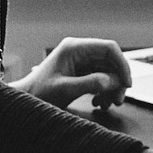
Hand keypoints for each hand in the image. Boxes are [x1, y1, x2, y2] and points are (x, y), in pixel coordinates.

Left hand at [15, 37, 131, 109]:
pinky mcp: (81, 72)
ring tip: (107, 104)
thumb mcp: (65, 89)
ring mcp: (81, 61)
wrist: (25, 100)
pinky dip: (103, 91)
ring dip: (111, 88)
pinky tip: (98, 102)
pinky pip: (100, 78)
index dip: (122, 64)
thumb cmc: (39, 93)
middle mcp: (80, 51)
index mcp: (74, 48)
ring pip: (108, 71)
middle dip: (117, 81)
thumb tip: (112, 81)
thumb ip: (90, 83)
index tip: (126, 83)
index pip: (108, 48)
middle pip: (110, 61)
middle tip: (118, 100)